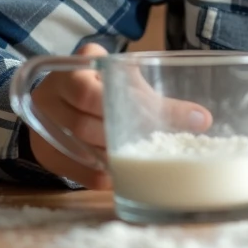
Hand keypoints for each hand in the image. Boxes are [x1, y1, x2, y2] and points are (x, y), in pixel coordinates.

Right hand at [27, 43, 212, 188]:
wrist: (59, 96)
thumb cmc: (103, 88)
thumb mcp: (125, 83)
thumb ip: (156, 100)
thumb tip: (202, 120)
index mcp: (74, 71)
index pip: (88, 92)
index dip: (116, 108)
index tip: (146, 118)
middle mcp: (51, 97)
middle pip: (83, 125)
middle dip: (117, 137)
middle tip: (144, 143)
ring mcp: (44, 126)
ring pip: (77, 149)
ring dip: (109, 157)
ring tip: (136, 159)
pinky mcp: (46, 152)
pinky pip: (73, 169)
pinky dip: (99, 175)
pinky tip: (121, 176)